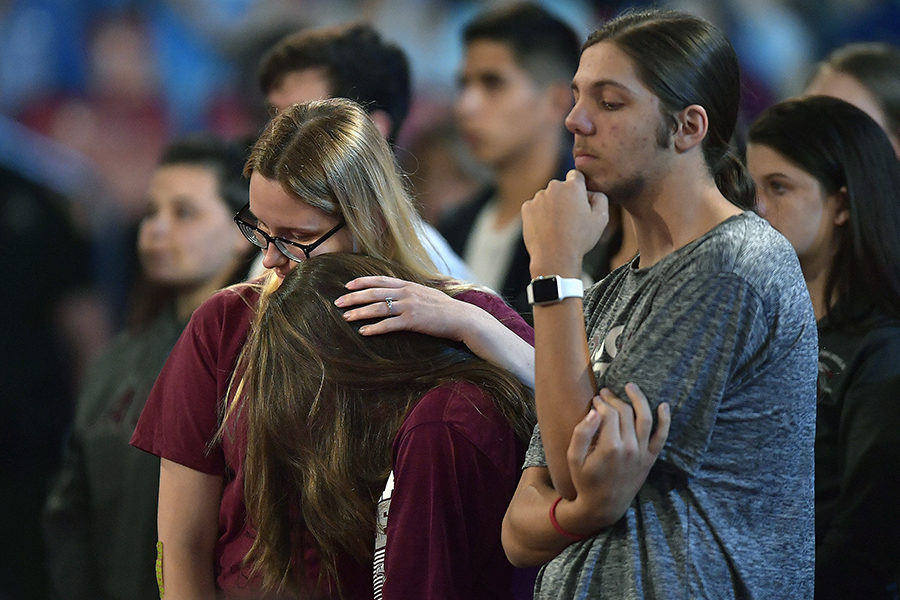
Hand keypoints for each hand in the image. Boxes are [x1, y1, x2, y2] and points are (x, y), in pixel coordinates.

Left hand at [335, 275, 469, 340]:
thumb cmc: (446, 309)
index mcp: (408, 285)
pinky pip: (388, 325)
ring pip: (377, 308)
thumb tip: (399, 294)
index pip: (380, 280)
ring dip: (359, 312)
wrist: (462, 318)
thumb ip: (411, 293)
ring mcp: (408, 307)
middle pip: (373, 293)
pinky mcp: (412, 321)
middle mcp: (406, 293)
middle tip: (338, 302)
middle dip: (353, 297)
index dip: (362, 282)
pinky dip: (374, 328)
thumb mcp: (427, 294)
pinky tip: (363, 332)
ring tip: (345, 317)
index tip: (347, 285)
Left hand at [521, 169, 608, 276]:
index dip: (579, 188)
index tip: (580, 201)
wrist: (554, 257)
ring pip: (547, 198)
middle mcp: (554, 187)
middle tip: (570, 219)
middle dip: (565, 198)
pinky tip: (546, 229)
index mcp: (573, 186)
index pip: (576, 176)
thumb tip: (592, 192)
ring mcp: (538, 197)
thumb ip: (600, 198)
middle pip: (561, 188)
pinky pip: (535, 208)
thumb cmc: (580, 238)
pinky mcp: (526, 208)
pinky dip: (540, 215)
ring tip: (558, 227)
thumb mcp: (601, 219)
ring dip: (552, 207)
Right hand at [561, 383, 669, 533]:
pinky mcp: (650, 459)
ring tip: (630, 386)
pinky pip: (661, 436)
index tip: (594, 400)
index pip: (609, 414)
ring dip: (639, 399)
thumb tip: (594, 411)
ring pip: (645, 418)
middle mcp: (629, 448)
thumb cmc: (585, 481)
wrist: (604, 506)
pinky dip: (665, 420)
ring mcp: (642, 453)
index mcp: (610, 447)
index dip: (601, 403)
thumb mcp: (573, 459)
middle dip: (614, 399)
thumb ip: (581, 433)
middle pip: (625, 413)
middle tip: (605, 393)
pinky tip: (663, 405)